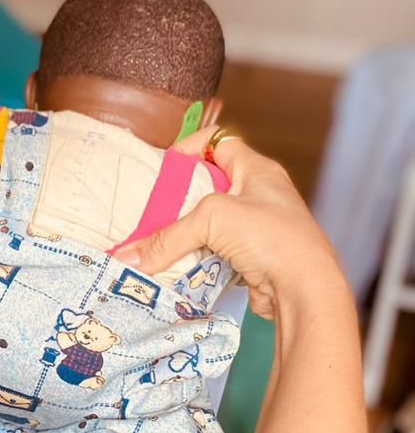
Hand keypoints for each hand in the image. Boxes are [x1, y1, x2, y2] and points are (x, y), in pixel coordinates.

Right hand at [115, 131, 345, 319]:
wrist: (305, 290)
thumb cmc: (270, 237)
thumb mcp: (213, 220)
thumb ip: (168, 237)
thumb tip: (127, 257)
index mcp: (257, 170)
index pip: (219, 142)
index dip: (190, 148)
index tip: (165, 167)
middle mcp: (259, 195)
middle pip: (208, 187)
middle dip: (179, 199)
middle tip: (151, 210)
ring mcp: (256, 229)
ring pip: (209, 225)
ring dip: (184, 234)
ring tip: (156, 241)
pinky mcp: (251, 259)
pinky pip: (213, 253)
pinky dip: (194, 259)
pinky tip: (174, 266)